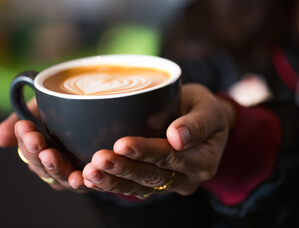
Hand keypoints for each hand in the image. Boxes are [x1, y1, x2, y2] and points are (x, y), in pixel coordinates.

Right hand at [0, 99, 87, 192]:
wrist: (97, 104)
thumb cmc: (65, 109)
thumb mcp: (41, 108)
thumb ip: (21, 119)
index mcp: (39, 151)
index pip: (27, 149)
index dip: (23, 139)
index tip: (24, 126)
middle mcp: (53, 166)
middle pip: (40, 165)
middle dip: (35, 152)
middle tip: (34, 139)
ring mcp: (70, 175)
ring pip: (59, 177)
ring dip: (54, 167)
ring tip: (49, 155)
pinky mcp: (89, 179)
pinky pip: (84, 184)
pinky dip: (79, 182)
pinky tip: (78, 177)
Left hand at [79, 84, 234, 196]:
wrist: (201, 120)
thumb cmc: (202, 109)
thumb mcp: (208, 109)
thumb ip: (198, 123)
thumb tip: (177, 136)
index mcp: (203, 160)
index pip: (172, 157)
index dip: (147, 152)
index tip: (122, 144)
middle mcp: (187, 178)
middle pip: (152, 176)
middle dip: (124, 169)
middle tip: (98, 159)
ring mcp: (170, 184)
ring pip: (139, 188)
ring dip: (113, 181)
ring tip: (90, 172)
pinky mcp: (155, 184)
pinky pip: (133, 188)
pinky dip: (111, 185)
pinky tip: (91, 180)